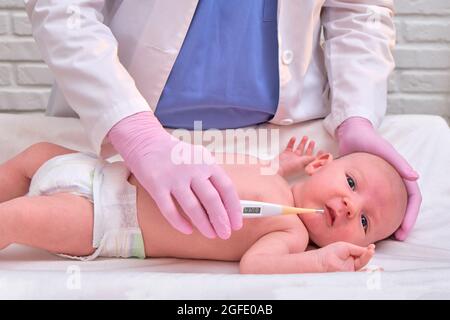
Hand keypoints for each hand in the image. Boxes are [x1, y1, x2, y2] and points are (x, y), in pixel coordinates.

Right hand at [108, 111, 242, 238]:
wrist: (145, 140)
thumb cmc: (176, 154)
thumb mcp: (198, 158)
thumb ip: (211, 177)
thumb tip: (226, 204)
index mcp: (206, 162)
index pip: (226, 188)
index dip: (234, 208)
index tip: (237, 223)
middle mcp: (192, 169)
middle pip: (212, 199)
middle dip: (221, 220)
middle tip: (225, 234)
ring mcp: (174, 177)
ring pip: (192, 207)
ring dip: (203, 224)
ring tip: (211, 234)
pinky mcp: (156, 185)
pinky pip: (169, 209)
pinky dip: (179, 222)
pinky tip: (187, 230)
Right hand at [276, 136, 322, 176]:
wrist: (277, 167)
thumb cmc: (288, 168)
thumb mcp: (302, 162)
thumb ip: (310, 158)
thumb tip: (318, 157)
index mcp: (304, 163)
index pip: (313, 159)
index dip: (318, 155)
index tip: (322, 151)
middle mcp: (298, 160)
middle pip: (306, 153)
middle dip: (310, 147)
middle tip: (312, 142)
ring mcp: (292, 157)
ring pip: (299, 149)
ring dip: (302, 143)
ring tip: (305, 137)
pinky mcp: (286, 154)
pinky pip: (290, 147)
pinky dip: (292, 142)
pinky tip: (294, 138)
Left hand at [316, 242, 374, 271]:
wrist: (321, 260)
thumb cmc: (331, 252)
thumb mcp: (346, 247)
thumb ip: (358, 249)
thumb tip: (369, 249)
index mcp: (351, 254)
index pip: (362, 253)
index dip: (368, 250)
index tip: (372, 246)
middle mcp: (352, 262)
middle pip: (364, 259)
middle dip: (368, 254)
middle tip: (371, 250)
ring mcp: (351, 268)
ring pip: (363, 265)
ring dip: (367, 258)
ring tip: (370, 252)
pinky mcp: (349, 274)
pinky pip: (359, 272)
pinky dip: (365, 269)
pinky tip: (369, 264)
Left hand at [336, 117, 421, 239]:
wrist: (350, 133)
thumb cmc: (369, 140)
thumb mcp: (384, 150)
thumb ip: (399, 162)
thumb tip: (416, 177)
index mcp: (401, 174)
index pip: (413, 198)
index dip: (411, 215)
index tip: (404, 230)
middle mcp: (393, 180)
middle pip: (403, 205)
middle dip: (402, 222)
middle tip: (395, 238)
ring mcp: (380, 183)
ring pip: (388, 204)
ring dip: (388, 219)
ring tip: (382, 233)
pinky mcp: (366, 183)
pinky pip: (372, 200)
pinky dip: (372, 211)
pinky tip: (364, 220)